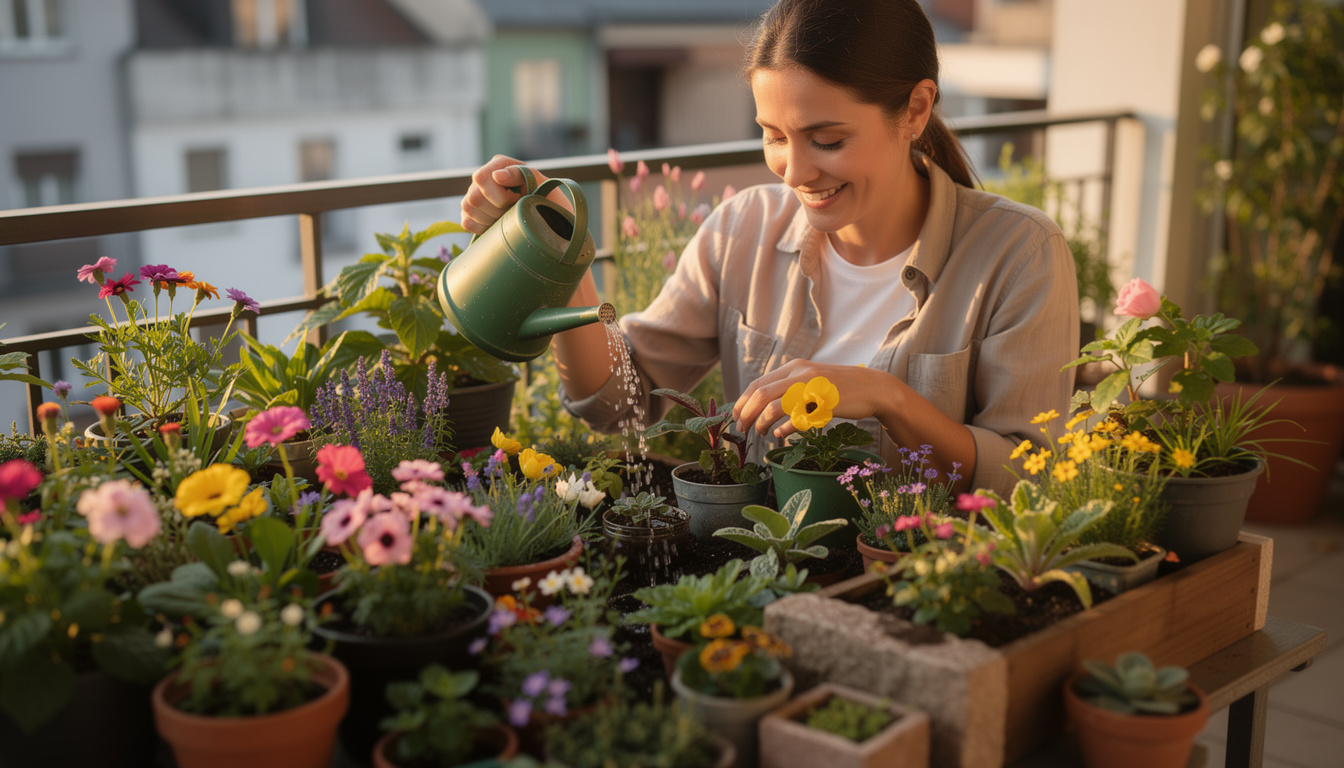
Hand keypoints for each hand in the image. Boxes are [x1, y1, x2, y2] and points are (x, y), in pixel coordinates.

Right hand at [459, 155, 551, 233]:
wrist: (553, 219)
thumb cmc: (548, 199)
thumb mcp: (541, 183)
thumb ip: (520, 174)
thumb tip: (497, 176)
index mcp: (499, 165)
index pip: (481, 178)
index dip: (498, 195)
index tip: (517, 200)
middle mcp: (483, 177)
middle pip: (474, 198)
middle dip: (497, 210)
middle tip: (514, 211)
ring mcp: (474, 195)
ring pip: (468, 208)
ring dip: (491, 219)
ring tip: (508, 217)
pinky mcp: (471, 214)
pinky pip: (467, 222)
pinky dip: (482, 227)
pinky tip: (498, 225)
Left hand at [732, 360, 897, 439]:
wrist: (874, 388)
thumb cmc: (839, 388)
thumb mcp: (811, 380)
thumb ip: (789, 387)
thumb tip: (761, 406)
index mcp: (794, 367)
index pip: (758, 383)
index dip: (742, 402)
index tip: (736, 417)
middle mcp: (800, 374)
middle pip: (761, 394)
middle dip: (746, 414)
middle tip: (741, 429)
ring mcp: (812, 388)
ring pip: (775, 406)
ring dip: (762, 423)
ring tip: (761, 433)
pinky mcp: (824, 404)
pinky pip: (796, 419)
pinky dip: (784, 430)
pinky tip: (781, 436)